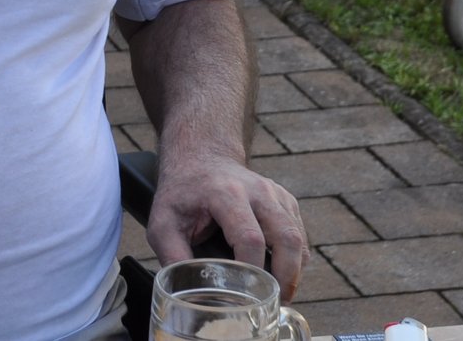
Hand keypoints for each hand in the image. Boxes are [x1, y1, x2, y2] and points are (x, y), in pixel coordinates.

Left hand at [148, 154, 307, 300]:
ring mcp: (274, 193)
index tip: (247, 296)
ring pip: (298, 237)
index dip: (253, 271)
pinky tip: (280, 274)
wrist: (200, 158)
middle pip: (287, 237)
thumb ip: (173, 255)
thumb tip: (183, 292)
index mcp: (225, 194)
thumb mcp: (163, 222)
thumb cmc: (181, 193)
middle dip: (287, 276)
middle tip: (275, 303)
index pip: (250, 238)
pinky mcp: (285, 200)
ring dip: (294, 270)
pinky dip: (296, 258)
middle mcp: (257, 190)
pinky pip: (299, 233)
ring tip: (278, 295)